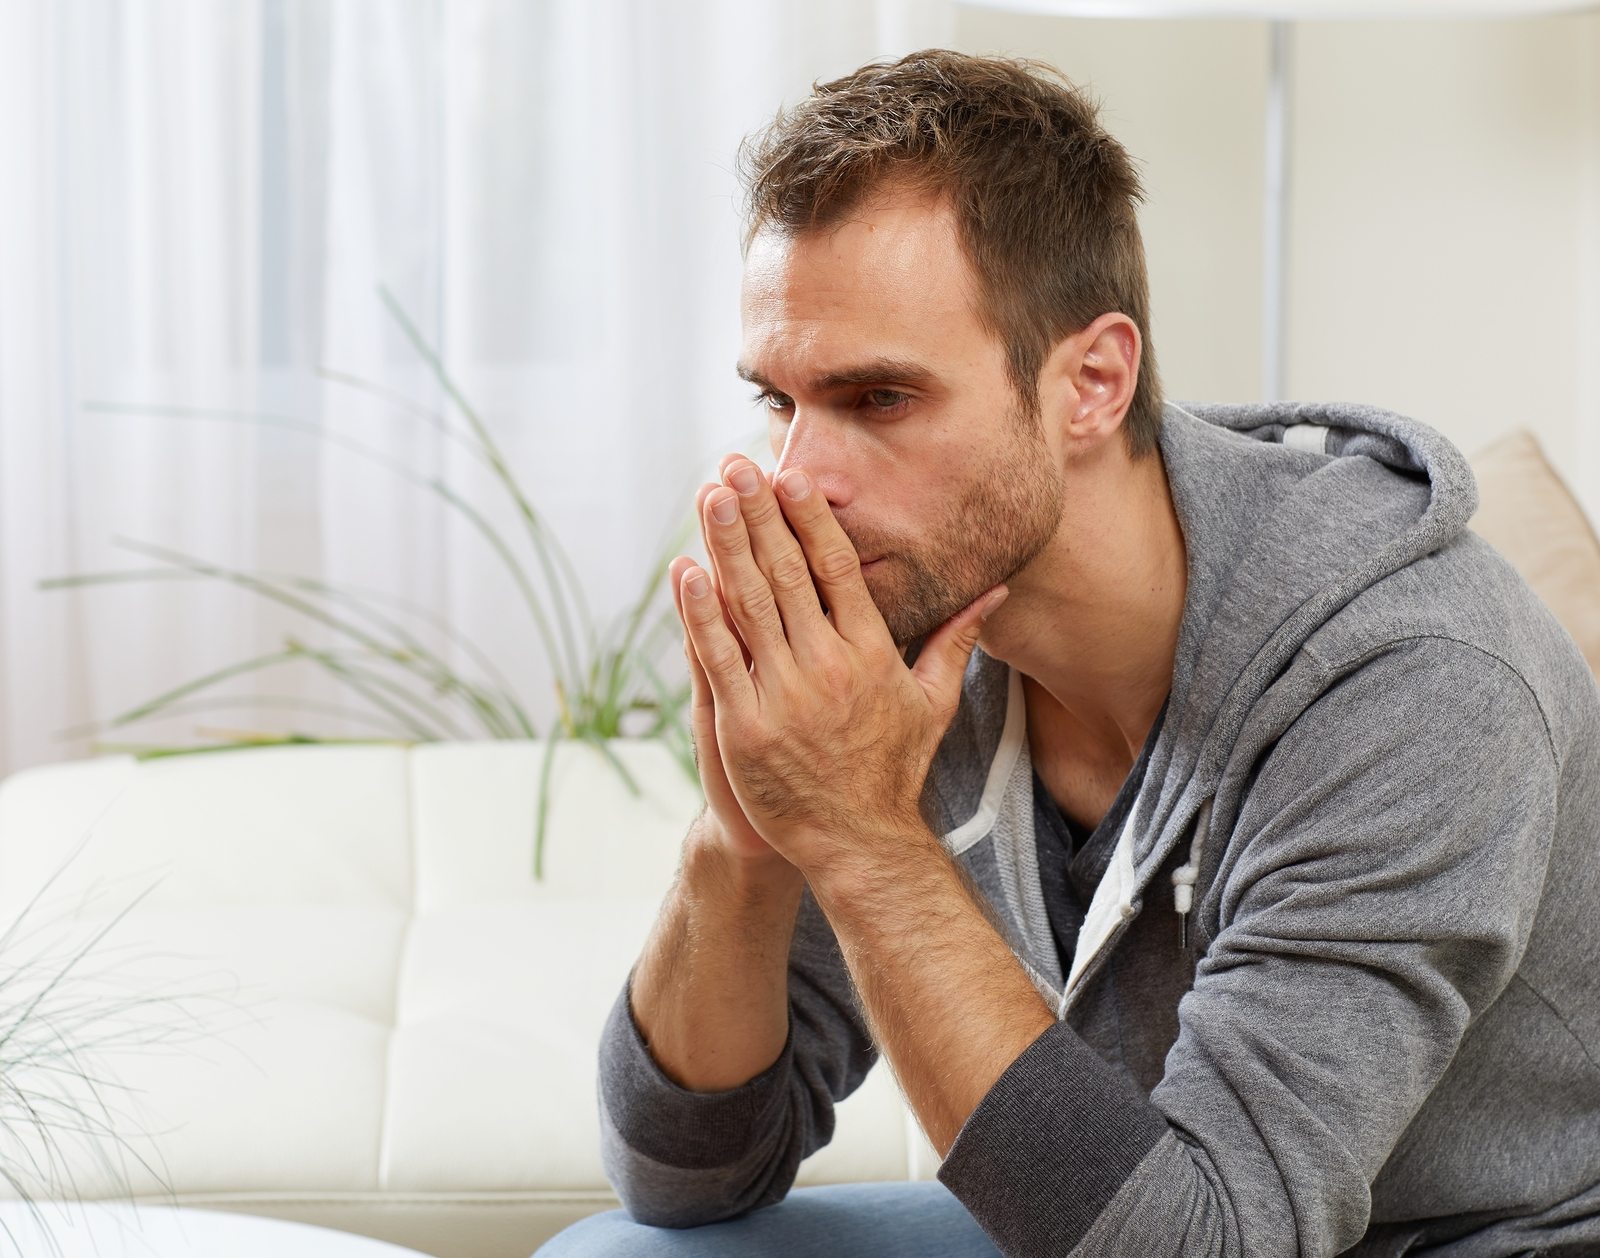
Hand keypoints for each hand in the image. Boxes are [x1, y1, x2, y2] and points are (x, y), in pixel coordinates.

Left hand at [674, 456, 1006, 880]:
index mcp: (870, 653)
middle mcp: (827, 667)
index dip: (812, 518)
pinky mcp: (744, 726)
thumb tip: (995, 591)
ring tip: (709, 496)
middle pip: (787, 573)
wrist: (857, 840)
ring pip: (749, 604)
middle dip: (759, 514)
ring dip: (725, 545)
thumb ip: (955, 639)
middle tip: (737, 466)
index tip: (791, 476)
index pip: (838, 569)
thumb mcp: (933, 702)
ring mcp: (783, 696)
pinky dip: (700, 612)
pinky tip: (686, 569)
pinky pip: (717, 658)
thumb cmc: (893, 769)